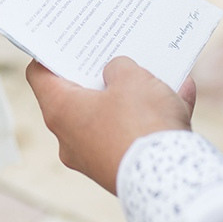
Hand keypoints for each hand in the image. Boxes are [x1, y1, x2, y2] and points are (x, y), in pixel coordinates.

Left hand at [26, 57, 195, 194]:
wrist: (172, 182)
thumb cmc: (141, 123)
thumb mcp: (131, 77)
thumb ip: (119, 66)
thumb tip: (118, 72)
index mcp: (61, 112)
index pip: (40, 76)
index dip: (50, 53)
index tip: (65, 40)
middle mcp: (71, 138)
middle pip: (79, 97)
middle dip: (100, 73)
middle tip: (113, 50)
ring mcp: (96, 157)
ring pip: (113, 116)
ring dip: (135, 95)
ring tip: (157, 71)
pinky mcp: (123, 169)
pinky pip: (137, 135)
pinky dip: (156, 116)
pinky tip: (183, 93)